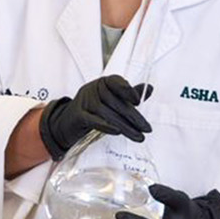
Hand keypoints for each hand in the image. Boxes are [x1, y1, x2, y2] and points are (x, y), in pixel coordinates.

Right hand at [38, 75, 152, 159]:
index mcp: (103, 83)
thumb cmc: (94, 109)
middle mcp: (92, 89)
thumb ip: (129, 95)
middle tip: (146, 128)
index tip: (138, 101)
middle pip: (114, 101)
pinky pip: (93, 120)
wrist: (70, 121)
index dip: (127, 90)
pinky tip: (118, 131)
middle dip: (132, 116)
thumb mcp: (112, 100)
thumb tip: (149, 88)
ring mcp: (84, 101)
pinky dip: (105, 125)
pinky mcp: (78, 115)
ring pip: (106, 112)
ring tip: (138, 136)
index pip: (116, 82)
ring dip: (125, 126)